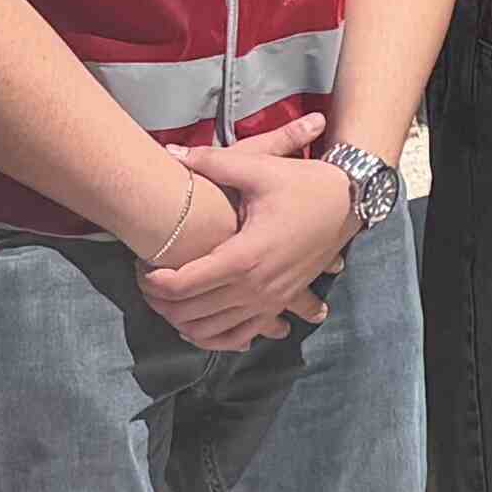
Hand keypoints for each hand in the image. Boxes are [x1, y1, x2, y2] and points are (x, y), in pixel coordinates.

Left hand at [145, 120, 358, 351]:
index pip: (184, 285)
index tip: (142, 266)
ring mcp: (268, 301)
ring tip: (166, 302)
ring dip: (181, 323)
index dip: (154, 281)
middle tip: (146, 282)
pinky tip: (198, 327)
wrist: (348, 202)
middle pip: (190, 312)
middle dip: (159, 302)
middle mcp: (254, 288)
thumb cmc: (303, 184)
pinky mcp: (278, 305)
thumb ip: (214, 162)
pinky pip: (239, 337)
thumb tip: (171, 151)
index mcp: (244, 257)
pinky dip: (214, 339)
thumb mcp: (261, 168)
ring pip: (211, 332)